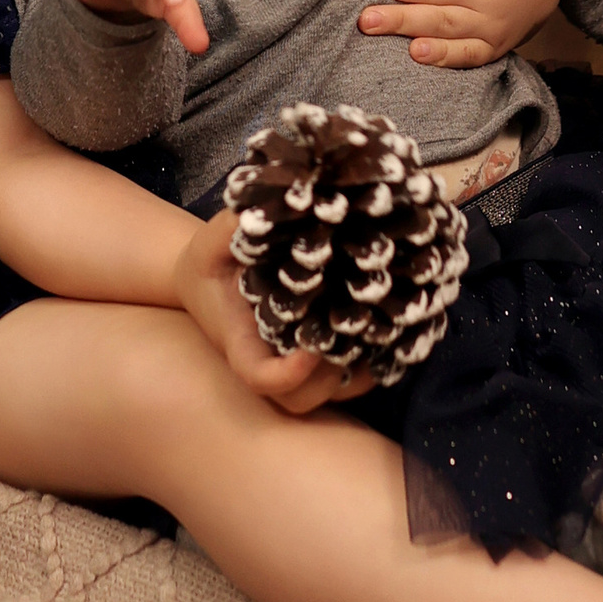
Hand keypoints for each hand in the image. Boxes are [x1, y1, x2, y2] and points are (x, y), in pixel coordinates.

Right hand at [169, 207, 368, 413]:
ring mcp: (293, 365)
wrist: (209, 281)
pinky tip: (393, 327)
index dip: (289, 373)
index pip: (260, 377)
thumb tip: (274, 204)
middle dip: (332, 375)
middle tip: (358, 333)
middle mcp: (269, 361)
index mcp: (240, 341)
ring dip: (358, 372)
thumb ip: (230, 228)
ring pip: (329, 393)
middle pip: (301, 397)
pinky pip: (344, 377)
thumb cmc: (210, 263)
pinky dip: (371, 362)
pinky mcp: (315, 358)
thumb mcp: (210, 243)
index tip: (311, 349)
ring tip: (383, 330)